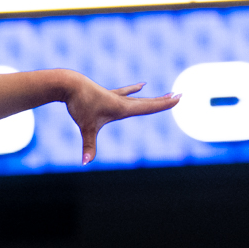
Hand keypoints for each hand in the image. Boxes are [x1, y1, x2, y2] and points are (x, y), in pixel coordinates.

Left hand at [62, 74, 177, 162]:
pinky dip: (133, 90)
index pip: (148, 107)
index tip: (178, 98)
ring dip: (153, 98)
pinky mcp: (106, 94)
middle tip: (179, 96)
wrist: (69, 84)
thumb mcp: (86, 127)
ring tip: (166, 94)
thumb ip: (88, 146)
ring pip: (138, 97)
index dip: (164, 104)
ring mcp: (114, 96)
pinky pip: (124, 92)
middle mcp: (121, 101)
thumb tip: (85, 163)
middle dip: (163, 101)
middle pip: (147, 102)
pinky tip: (141, 85)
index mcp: (122, 107)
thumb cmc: (79, 104)